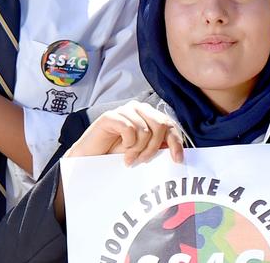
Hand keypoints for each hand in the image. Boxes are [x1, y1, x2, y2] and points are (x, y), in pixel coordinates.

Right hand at [65, 100, 183, 164]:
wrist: (91, 158)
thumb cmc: (116, 153)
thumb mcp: (143, 150)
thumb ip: (158, 146)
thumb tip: (178, 151)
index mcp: (150, 115)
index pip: (170, 124)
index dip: (176, 142)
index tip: (177, 160)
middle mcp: (139, 109)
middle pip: (161, 125)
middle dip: (154, 147)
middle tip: (143, 160)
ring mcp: (125, 110)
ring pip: (145, 129)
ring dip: (138, 149)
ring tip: (130, 157)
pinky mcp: (111, 115)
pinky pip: (129, 128)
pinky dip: (128, 144)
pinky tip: (122, 151)